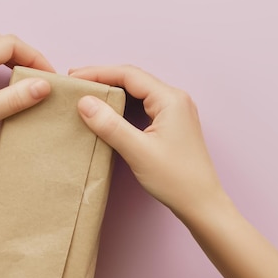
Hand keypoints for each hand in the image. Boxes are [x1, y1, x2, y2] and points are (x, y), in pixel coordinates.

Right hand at [70, 65, 222, 216]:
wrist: (202, 204)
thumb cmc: (176, 179)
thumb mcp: (137, 151)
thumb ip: (110, 125)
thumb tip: (85, 102)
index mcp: (170, 99)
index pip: (129, 75)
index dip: (99, 73)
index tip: (75, 77)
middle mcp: (175, 100)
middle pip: (133, 79)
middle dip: (104, 78)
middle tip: (77, 82)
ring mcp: (175, 111)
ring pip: (138, 92)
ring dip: (113, 90)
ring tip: (88, 92)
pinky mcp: (172, 124)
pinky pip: (143, 105)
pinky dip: (123, 104)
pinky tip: (109, 109)